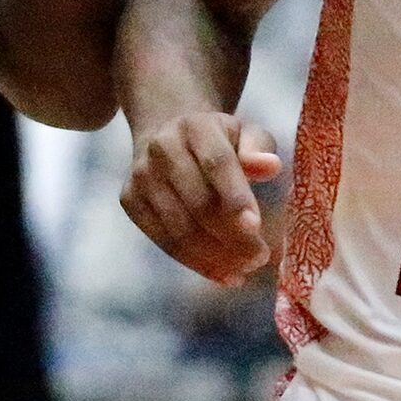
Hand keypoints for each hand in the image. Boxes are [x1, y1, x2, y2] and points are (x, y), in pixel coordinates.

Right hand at [123, 112, 281, 284]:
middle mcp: (162, 147)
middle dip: (231, 237)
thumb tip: (270, 166)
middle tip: (259, 258)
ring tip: (244, 270)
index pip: (217, 163)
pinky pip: (163, 240)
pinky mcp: (130, 201)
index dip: (235, 197)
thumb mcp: (244, 133)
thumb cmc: (218, 141)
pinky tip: (222, 274)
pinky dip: (194, 262)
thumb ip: (259, 147)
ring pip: (179, 228)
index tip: (256, 228)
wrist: (167, 136)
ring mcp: (141, 175)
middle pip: (198, 202)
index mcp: (195, 126)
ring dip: (214, 257)